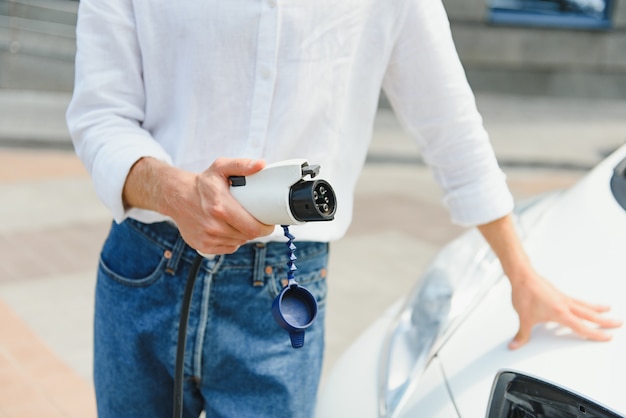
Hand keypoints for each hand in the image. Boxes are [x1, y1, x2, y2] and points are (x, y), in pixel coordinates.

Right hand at [123, 157, 274, 254]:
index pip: (253, 228)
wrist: (176, 196)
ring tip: (240, 221)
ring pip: (239, 242)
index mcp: (220, 207)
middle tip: (256, 220)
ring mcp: (207, 238)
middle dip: (256, 230)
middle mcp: (213, 225)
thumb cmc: (202, 183)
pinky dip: (232, 241)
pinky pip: (228, 248)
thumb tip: (261, 165)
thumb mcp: (221, 167)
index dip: (265, 228)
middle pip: (247, 236)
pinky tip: (228, 229)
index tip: (269, 223)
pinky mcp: (203, 246)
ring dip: (243, 235)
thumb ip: (242, 165)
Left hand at [476, 214, 621, 349]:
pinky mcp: (558, 293)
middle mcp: (565, 304)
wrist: (522, 276)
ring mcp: (562, 298)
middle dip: (605, 320)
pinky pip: (576, 300)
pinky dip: (583, 303)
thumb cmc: (525, 293)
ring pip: (584, 305)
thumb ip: (521, 334)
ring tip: (607, 309)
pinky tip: (582, 304)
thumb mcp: (523, 317)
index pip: (582, 327)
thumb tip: (515, 345)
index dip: (595, 334)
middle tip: (618, 323)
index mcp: (560, 312)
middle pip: (589, 314)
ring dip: (597, 308)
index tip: (607, 337)